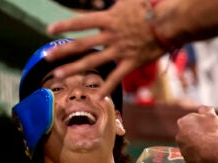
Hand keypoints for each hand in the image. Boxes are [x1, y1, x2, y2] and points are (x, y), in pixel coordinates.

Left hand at [45, 0, 167, 97]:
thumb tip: (105, 1)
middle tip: (46, 57)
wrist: (171, 21)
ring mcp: (120, 50)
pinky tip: (97, 98)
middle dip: (62, 50)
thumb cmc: (153, 5)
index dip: (64, 25)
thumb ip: (115, 4)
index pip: (81, 22)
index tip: (49, 29)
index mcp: (109, 18)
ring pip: (92, 61)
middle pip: (81, 44)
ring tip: (58, 75)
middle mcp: (111, 35)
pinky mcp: (131, 62)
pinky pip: (116, 78)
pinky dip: (107, 88)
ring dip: (73, 69)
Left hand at [175, 105, 217, 162]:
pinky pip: (195, 159)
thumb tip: (202, 108)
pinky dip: (201, 157)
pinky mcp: (188, 162)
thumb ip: (206, 110)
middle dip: (197, 135)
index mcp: (183, 123)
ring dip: (198, 147)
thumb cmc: (211, 131)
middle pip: (189, 135)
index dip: (198, 123)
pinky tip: (209, 156)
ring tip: (211, 147)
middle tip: (210, 136)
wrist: (211, 152)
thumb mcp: (211, 116)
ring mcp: (183, 150)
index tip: (207, 125)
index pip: (188, 121)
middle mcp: (179, 137)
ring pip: (191, 147)